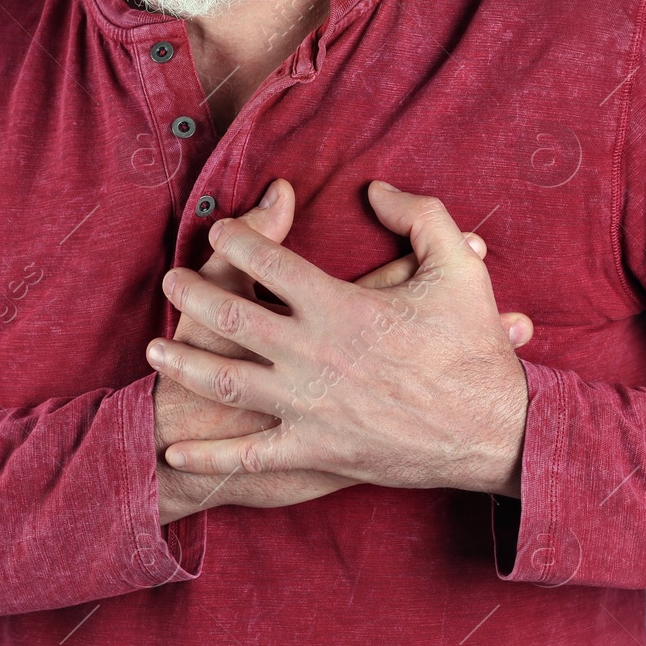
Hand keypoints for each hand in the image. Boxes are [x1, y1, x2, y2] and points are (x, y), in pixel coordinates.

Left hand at [148, 181, 531, 495]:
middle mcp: (312, 355)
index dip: (237, 238)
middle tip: (168, 281)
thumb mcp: (458, 268)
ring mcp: (308, 407)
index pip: (268, 261)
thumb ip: (419, 216)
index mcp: (339, 306)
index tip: (220, 229)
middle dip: (190, 294)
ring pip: (226, 380)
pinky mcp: (314, 451)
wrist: (493, 430)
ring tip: (152, 350)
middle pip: (231, 316)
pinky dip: (208, 457)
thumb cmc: (475, 348)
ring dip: (182, 363)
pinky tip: (173, 450)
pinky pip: (249, 456)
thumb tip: (377, 188)